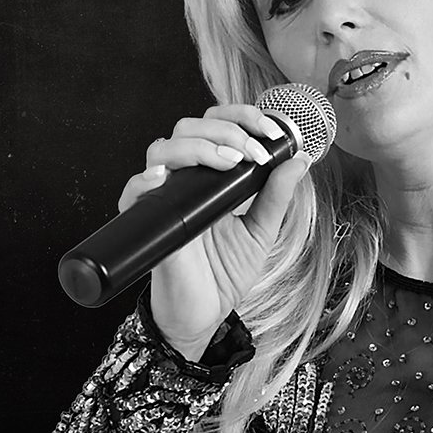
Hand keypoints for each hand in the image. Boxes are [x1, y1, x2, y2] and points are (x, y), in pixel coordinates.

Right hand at [118, 105, 311, 359]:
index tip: (272, 132)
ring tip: (228, 163)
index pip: (216, 125)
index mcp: (212, 175)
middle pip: (189, 128)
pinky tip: (164, 179)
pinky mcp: (147, 223)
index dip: (242, 117)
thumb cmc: (226, 272)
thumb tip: (300, 159)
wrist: (205, 314)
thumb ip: (277, 195)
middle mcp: (185, 180)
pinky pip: (133, 192)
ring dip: (198, 147)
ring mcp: (165, 199)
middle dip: (226, 130)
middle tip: (253, 153)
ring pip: (162, 149)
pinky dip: (145, 180)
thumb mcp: (262, 230)